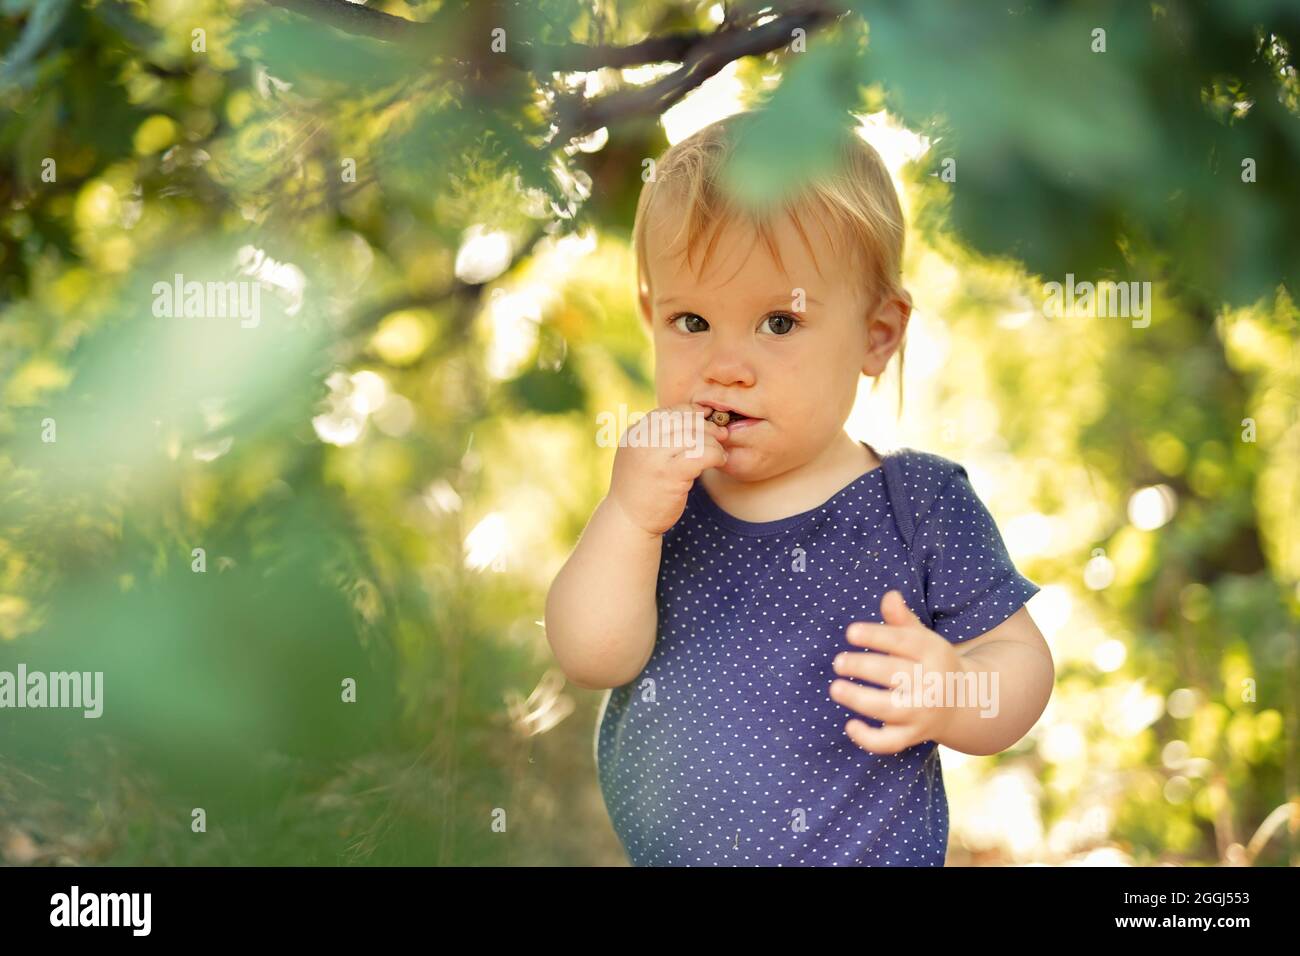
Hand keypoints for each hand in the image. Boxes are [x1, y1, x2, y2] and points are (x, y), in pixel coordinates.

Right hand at [607, 403, 728, 536]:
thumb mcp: (639, 455)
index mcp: (635, 434)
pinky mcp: (670, 474)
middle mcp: (642, 441)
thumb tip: (693, 418)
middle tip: (721, 434)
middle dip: (707, 426)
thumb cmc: (639, 489)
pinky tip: (719, 461)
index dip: (692, 413)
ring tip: (720, 452)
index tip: (707, 420)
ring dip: (714, 442)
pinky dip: (716, 454)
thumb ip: (656, 437)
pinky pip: (702, 454)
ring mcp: (654, 457)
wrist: (627, 521)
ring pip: (695, 436)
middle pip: (684, 421)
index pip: (669, 412)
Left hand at [828, 589, 965, 753]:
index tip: (850, 632)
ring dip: (860, 699)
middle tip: (838, 662)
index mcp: (934, 653)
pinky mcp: (914, 736)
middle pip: (895, 674)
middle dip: (862, 667)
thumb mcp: (922, 638)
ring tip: (836, 688)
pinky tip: (850, 725)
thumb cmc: (930, 662)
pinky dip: (869, 739)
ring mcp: (923, 712)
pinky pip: (890, 743)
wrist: (965, 701)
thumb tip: (890, 596)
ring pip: (889, 709)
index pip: (905, 642)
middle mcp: (932, 683)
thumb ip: (902, 620)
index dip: (876, 636)